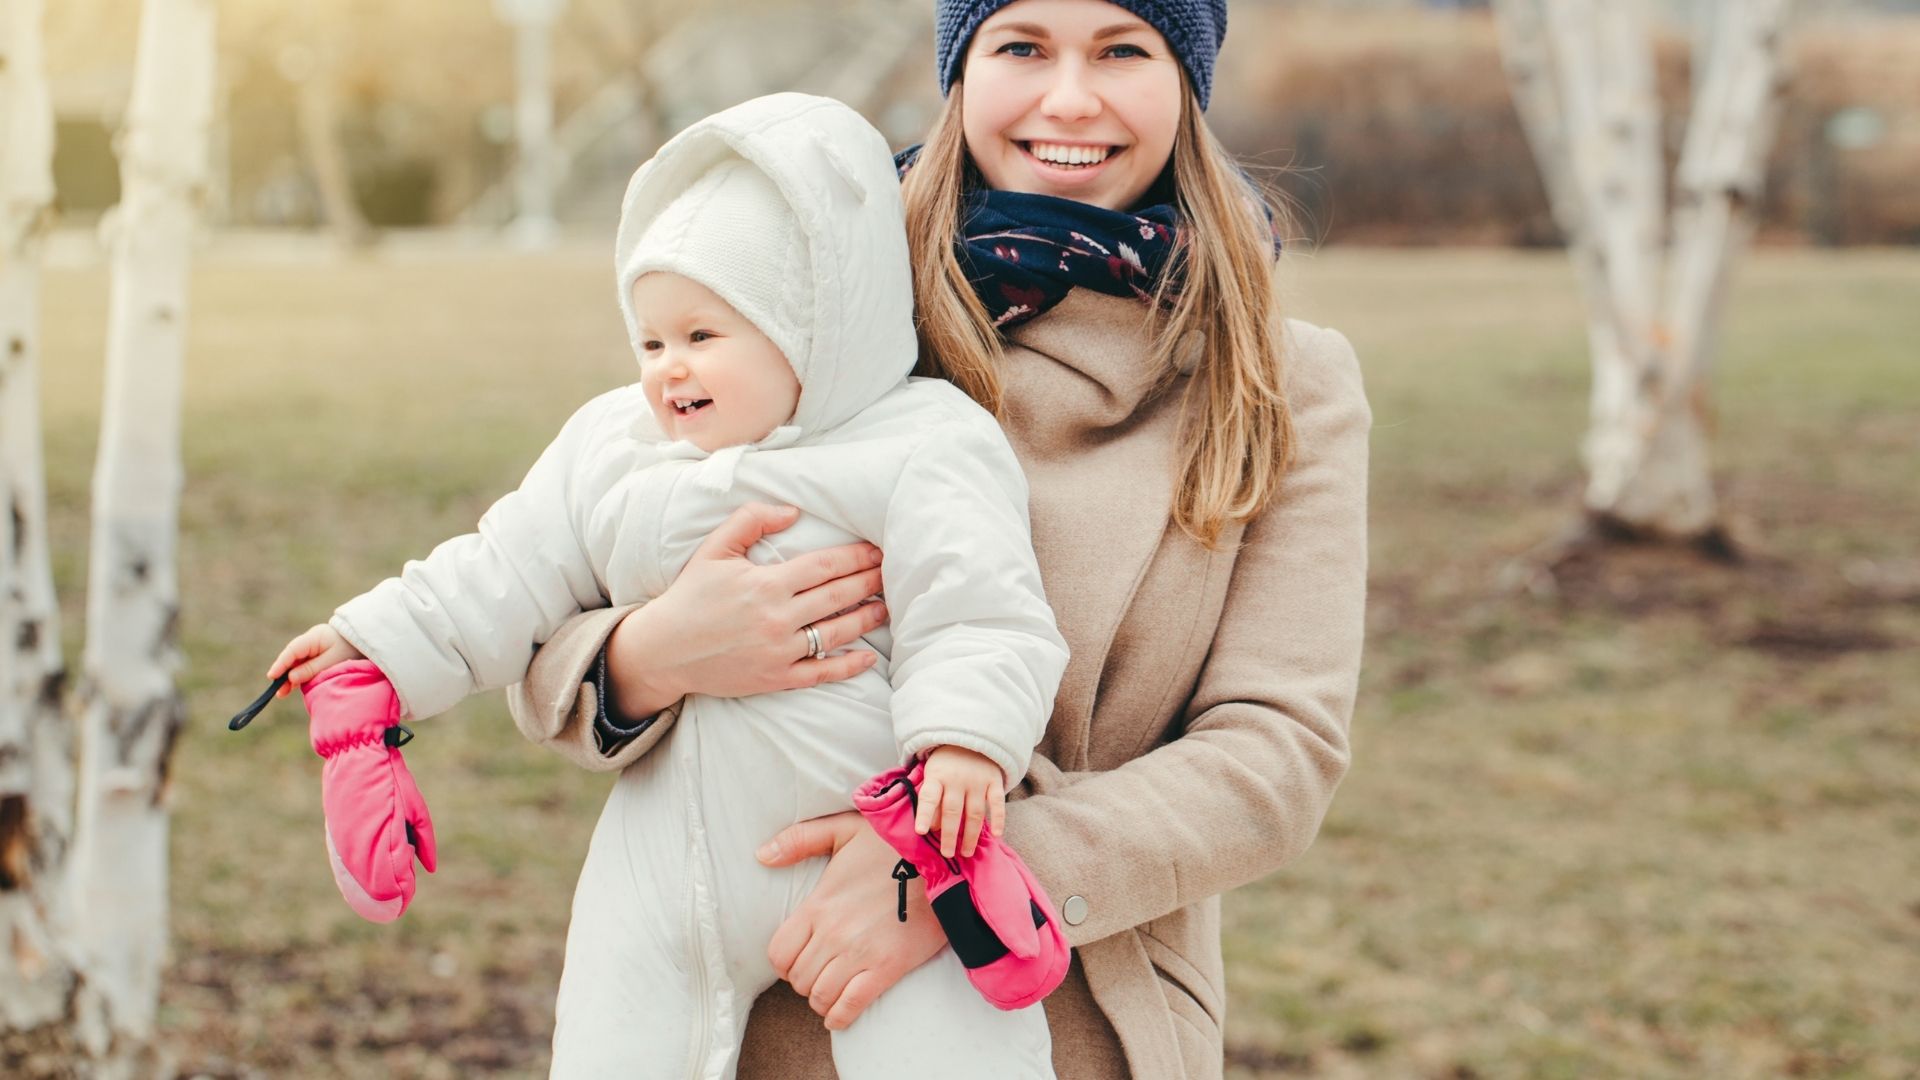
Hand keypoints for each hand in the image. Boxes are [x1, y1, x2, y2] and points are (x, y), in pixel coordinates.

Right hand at [267, 624, 365, 698]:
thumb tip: (290, 678)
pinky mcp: (316, 654)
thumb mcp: (333, 661)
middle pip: (292, 657)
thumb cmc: (352, 649)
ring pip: (296, 662)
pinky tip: (292, 686)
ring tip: (282, 693)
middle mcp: (311, 640)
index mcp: (315, 637)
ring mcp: (313, 647)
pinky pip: (303, 665)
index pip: (293, 650)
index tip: (272, 677)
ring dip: (290, 677)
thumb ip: (312, 669)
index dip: (281, 664)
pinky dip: (299, 675)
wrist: (367, 641)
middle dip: (283, 674)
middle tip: (278, 691)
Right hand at [605, 503, 889, 716]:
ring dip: (867, 618)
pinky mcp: (776, 678)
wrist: (664, 650)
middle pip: (838, 597)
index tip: (878, 551)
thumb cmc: (690, 596)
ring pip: (836, 633)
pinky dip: (848, 666)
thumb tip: (793, 511)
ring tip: (887, 607)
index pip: (826, 566)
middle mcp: (778, 618)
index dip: (857, 557)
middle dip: (869, 583)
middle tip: (892, 573)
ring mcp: (779, 651)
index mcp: (766, 584)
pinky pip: (821, 673)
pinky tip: (868, 656)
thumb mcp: (714, 549)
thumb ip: (751, 521)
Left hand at [759, 811, 947, 1030]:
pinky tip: (839, 1014)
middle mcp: (833, 934)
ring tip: (831, 989)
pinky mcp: (887, 967)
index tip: (797, 959)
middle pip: (798, 979)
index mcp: (819, 905)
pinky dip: (840, 1017)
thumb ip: (799, 839)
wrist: (942, 863)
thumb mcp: (843, 830)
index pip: (779, 953)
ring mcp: (860, 953)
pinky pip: (851, 1006)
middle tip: (819, 973)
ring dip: (821, 999)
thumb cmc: (892, 845)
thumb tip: (762, 856)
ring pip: (820, 996)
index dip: (784, 962)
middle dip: (804, 980)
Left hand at [917, 746, 1005, 857]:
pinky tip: (997, 835)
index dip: (924, 814)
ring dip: (971, 835)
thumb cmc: (946, 762)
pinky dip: (998, 819)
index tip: (921, 831)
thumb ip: (931, 797)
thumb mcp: (932, 773)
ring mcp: (977, 780)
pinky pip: (997, 803)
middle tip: (948, 854)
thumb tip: (932, 827)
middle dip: (949, 835)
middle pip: (952, 811)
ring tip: (966, 852)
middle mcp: (956, 779)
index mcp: (937, 776)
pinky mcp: (993, 781)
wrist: (970, 736)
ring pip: (974, 812)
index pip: (929, 797)